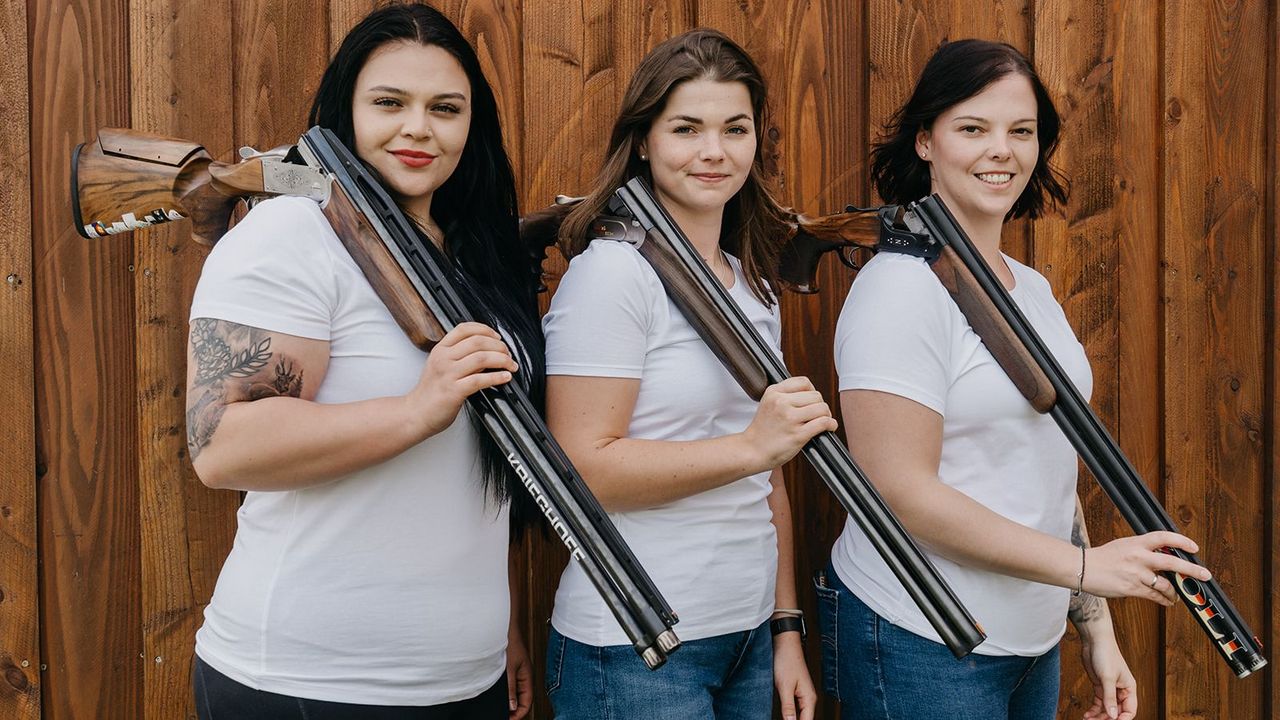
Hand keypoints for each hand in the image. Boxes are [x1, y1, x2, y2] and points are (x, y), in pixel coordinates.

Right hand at [404, 322, 517, 438]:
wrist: (416, 414)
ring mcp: (448, 374)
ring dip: (502, 360)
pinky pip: (480, 380)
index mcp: (440, 350)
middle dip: (499, 346)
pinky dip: (497, 377)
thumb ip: (460, 357)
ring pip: (482, 358)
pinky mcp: (453, 391)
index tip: (497, 337)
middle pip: (477, 341)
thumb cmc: (431, 392)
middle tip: (508, 354)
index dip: (485, 330)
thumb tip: (487, 352)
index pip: (464, 329)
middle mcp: (443, 359)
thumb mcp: (441, 366)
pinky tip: (505, 377)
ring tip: (511, 365)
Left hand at [505, 625, 531, 719]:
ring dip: (509, 702)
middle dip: (514, 710)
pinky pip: (510, 686)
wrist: (503, 627)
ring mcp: (516, 672)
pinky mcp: (509, 669)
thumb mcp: (509, 669)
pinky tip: (496, 695)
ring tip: (499, 709)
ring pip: (515, 693)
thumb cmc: (510, 642)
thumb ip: (510, 689)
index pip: (528, 702)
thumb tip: (512, 707)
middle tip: (503, 716)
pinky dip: (505, 693)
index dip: (520, 713)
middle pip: (522, 699)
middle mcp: (523, 676)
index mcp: (527, 677)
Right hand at [743, 377, 837, 468]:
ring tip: (821, 421)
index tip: (811, 400)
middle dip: (820, 405)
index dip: (812, 391)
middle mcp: (781, 402)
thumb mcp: (767, 404)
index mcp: (774, 392)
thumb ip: (785, 395)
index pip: (804, 382)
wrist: (751, 451)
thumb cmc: (762, 431)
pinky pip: (823, 422)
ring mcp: (789, 418)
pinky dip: (831, 424)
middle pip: (816, 395)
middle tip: (816, 414)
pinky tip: (828, 427)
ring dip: (826, 415)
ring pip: (822, 408)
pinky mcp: (797, 434)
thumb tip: (811, 394)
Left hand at [772, 632, 815, 719]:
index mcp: (809, 698)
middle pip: (804, 719)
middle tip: (784, 719)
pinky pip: (795, 708)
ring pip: (800, 715)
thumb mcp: (784, 686)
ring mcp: (803, 695)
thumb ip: (788, 707)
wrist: (786, 644)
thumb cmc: (787, 661)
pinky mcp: (796, 691)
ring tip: (785, 718)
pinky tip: (784, 715)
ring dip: (792, 718)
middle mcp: (809, 698)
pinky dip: (790, 713)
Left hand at [1080, 634, 1135, 719]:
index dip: (1122, 719)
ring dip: (1099, 717)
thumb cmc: (1105, 654)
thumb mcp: (1107, 678)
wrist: (1094, 640)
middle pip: (1117, 712)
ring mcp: (1110, 689)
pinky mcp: (1099, 686)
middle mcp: (1121, 690)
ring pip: (1107, 709)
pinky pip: (1099, 703)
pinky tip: (1087, 715)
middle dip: (1108, 719)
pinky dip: (1093, 710)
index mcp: (1129, 688)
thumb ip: (1109, 697)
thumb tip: (1113, 716)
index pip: (1130, 710)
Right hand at [1082, 531, 1210, 604]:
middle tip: (1205, 575)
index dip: (1182, 541)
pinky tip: (1167, 601)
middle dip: (1192, 570)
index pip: (1164, 537)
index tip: (1194, 547)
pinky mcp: (1132, 588)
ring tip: (1178, 596)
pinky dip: (1164, 600)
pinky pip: (1155, 596)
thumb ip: (1142, 550)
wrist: (1082, 568)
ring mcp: (1136, 573)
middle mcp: (1139, 557)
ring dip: (1176, 592)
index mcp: (1136, 542)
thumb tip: (1162, 556)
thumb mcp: (1123, 546)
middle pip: (1172, 562)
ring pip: (1166, 585)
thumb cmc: (1102, 558)